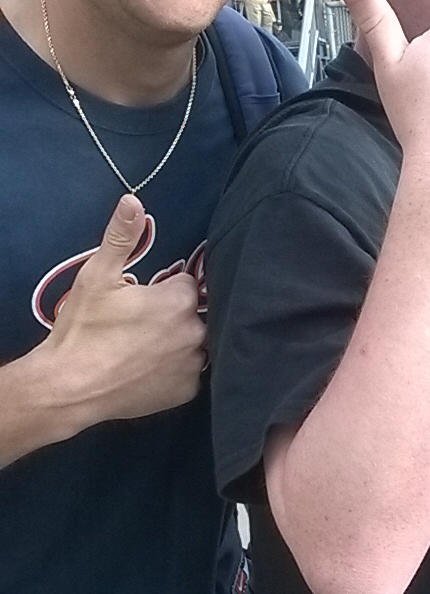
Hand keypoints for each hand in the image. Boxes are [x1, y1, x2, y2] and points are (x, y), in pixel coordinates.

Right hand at [44, 194, 206, 424]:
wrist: (70, 387)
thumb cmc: (83, 330)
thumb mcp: (97, 276)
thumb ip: (121, 237)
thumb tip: (133, 201)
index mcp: (179, 301)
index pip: (185, 283)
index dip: (164, 288)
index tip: (144, 298)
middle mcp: (196, 332)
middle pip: (193, 313)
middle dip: (173, 315)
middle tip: (140, 325)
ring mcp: (193, 365)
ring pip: (195, 343)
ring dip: (179, 342)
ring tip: (145, 347)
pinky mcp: (186, 392)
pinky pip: (189, 373)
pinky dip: (174, 370)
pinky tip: (150, 369)